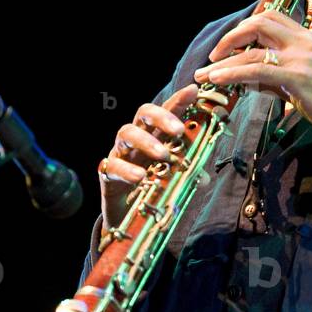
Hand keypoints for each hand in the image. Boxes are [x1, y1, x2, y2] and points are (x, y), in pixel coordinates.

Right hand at [99, 84, 198, 231]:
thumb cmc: (153, 191)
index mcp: (156, 136)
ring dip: (146, 142)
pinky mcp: (107, 173)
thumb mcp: (174, 180)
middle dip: (162, 117)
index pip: (166, 111)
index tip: (193, 91)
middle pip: (144, 114)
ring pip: (126, 133)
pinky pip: (113, 165)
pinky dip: (127, 170)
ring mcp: (120, 153)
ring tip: (164, 155)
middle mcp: (137, 139)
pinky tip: (140, 177)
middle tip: (179, 130)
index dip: (179, 100)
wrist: (127, 219)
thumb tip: (204, 178)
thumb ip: (188, 175)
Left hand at [193, 9, 311, 140]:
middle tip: (215, 56)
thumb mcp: (308, 82)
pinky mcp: (298, 76)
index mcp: (309, 39)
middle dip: (232, 37)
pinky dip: (233, 73)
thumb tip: (250, 79)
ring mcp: (302, 57)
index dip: (247, 27)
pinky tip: (219, 80)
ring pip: (253, 49)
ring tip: (206, 74)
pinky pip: (257, 70)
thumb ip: (280, 76)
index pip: (272, 17)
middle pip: (260, 22)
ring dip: (224, 60)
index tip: (231, 45)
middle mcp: (305, 41)